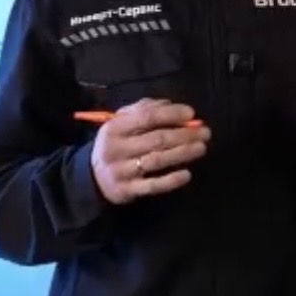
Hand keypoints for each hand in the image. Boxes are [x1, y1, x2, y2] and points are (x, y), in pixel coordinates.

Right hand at [89, 98, 211, 204]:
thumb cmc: (116, 143)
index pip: (146, 117)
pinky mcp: (127, 190)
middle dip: (184, 135)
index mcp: (115, 127)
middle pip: (156, 139)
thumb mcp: (121, 122)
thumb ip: (144, 109)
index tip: (192, 113)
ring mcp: (121, 171)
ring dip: (182, 153)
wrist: (90, 176)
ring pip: (157, 160)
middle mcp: (116, 149)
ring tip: (201, 148)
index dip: (171, 114)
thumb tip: (171, 105)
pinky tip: (187, 174)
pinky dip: (171, 180)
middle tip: (205, 133)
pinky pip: (152, 185)